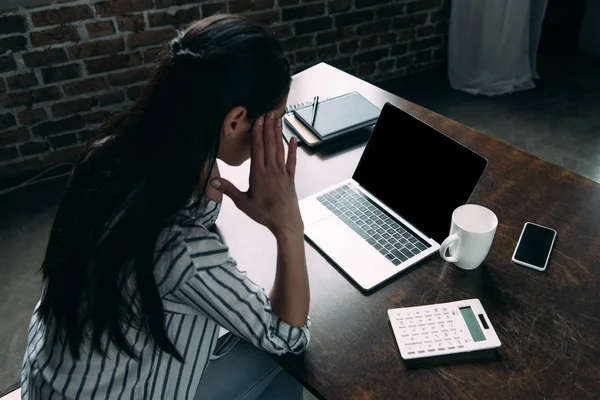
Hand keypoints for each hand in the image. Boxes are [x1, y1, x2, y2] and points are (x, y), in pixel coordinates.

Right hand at [210, 113, 302, 237]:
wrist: (285, 223)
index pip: (257, 149)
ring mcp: (282, 173)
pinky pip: (292, 161)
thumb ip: (229, 190)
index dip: (257, 133)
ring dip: (279, 134)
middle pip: (269, 145)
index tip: (258, 120)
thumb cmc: (263, 214)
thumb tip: (213, 181)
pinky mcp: (290, 178)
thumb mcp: (243, 203)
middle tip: (269, 112)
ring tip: (278, 119)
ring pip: (280, 149)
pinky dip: (292, 149)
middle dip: (268, 128)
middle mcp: (271, 170)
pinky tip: (293, 139)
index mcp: (258, 174)